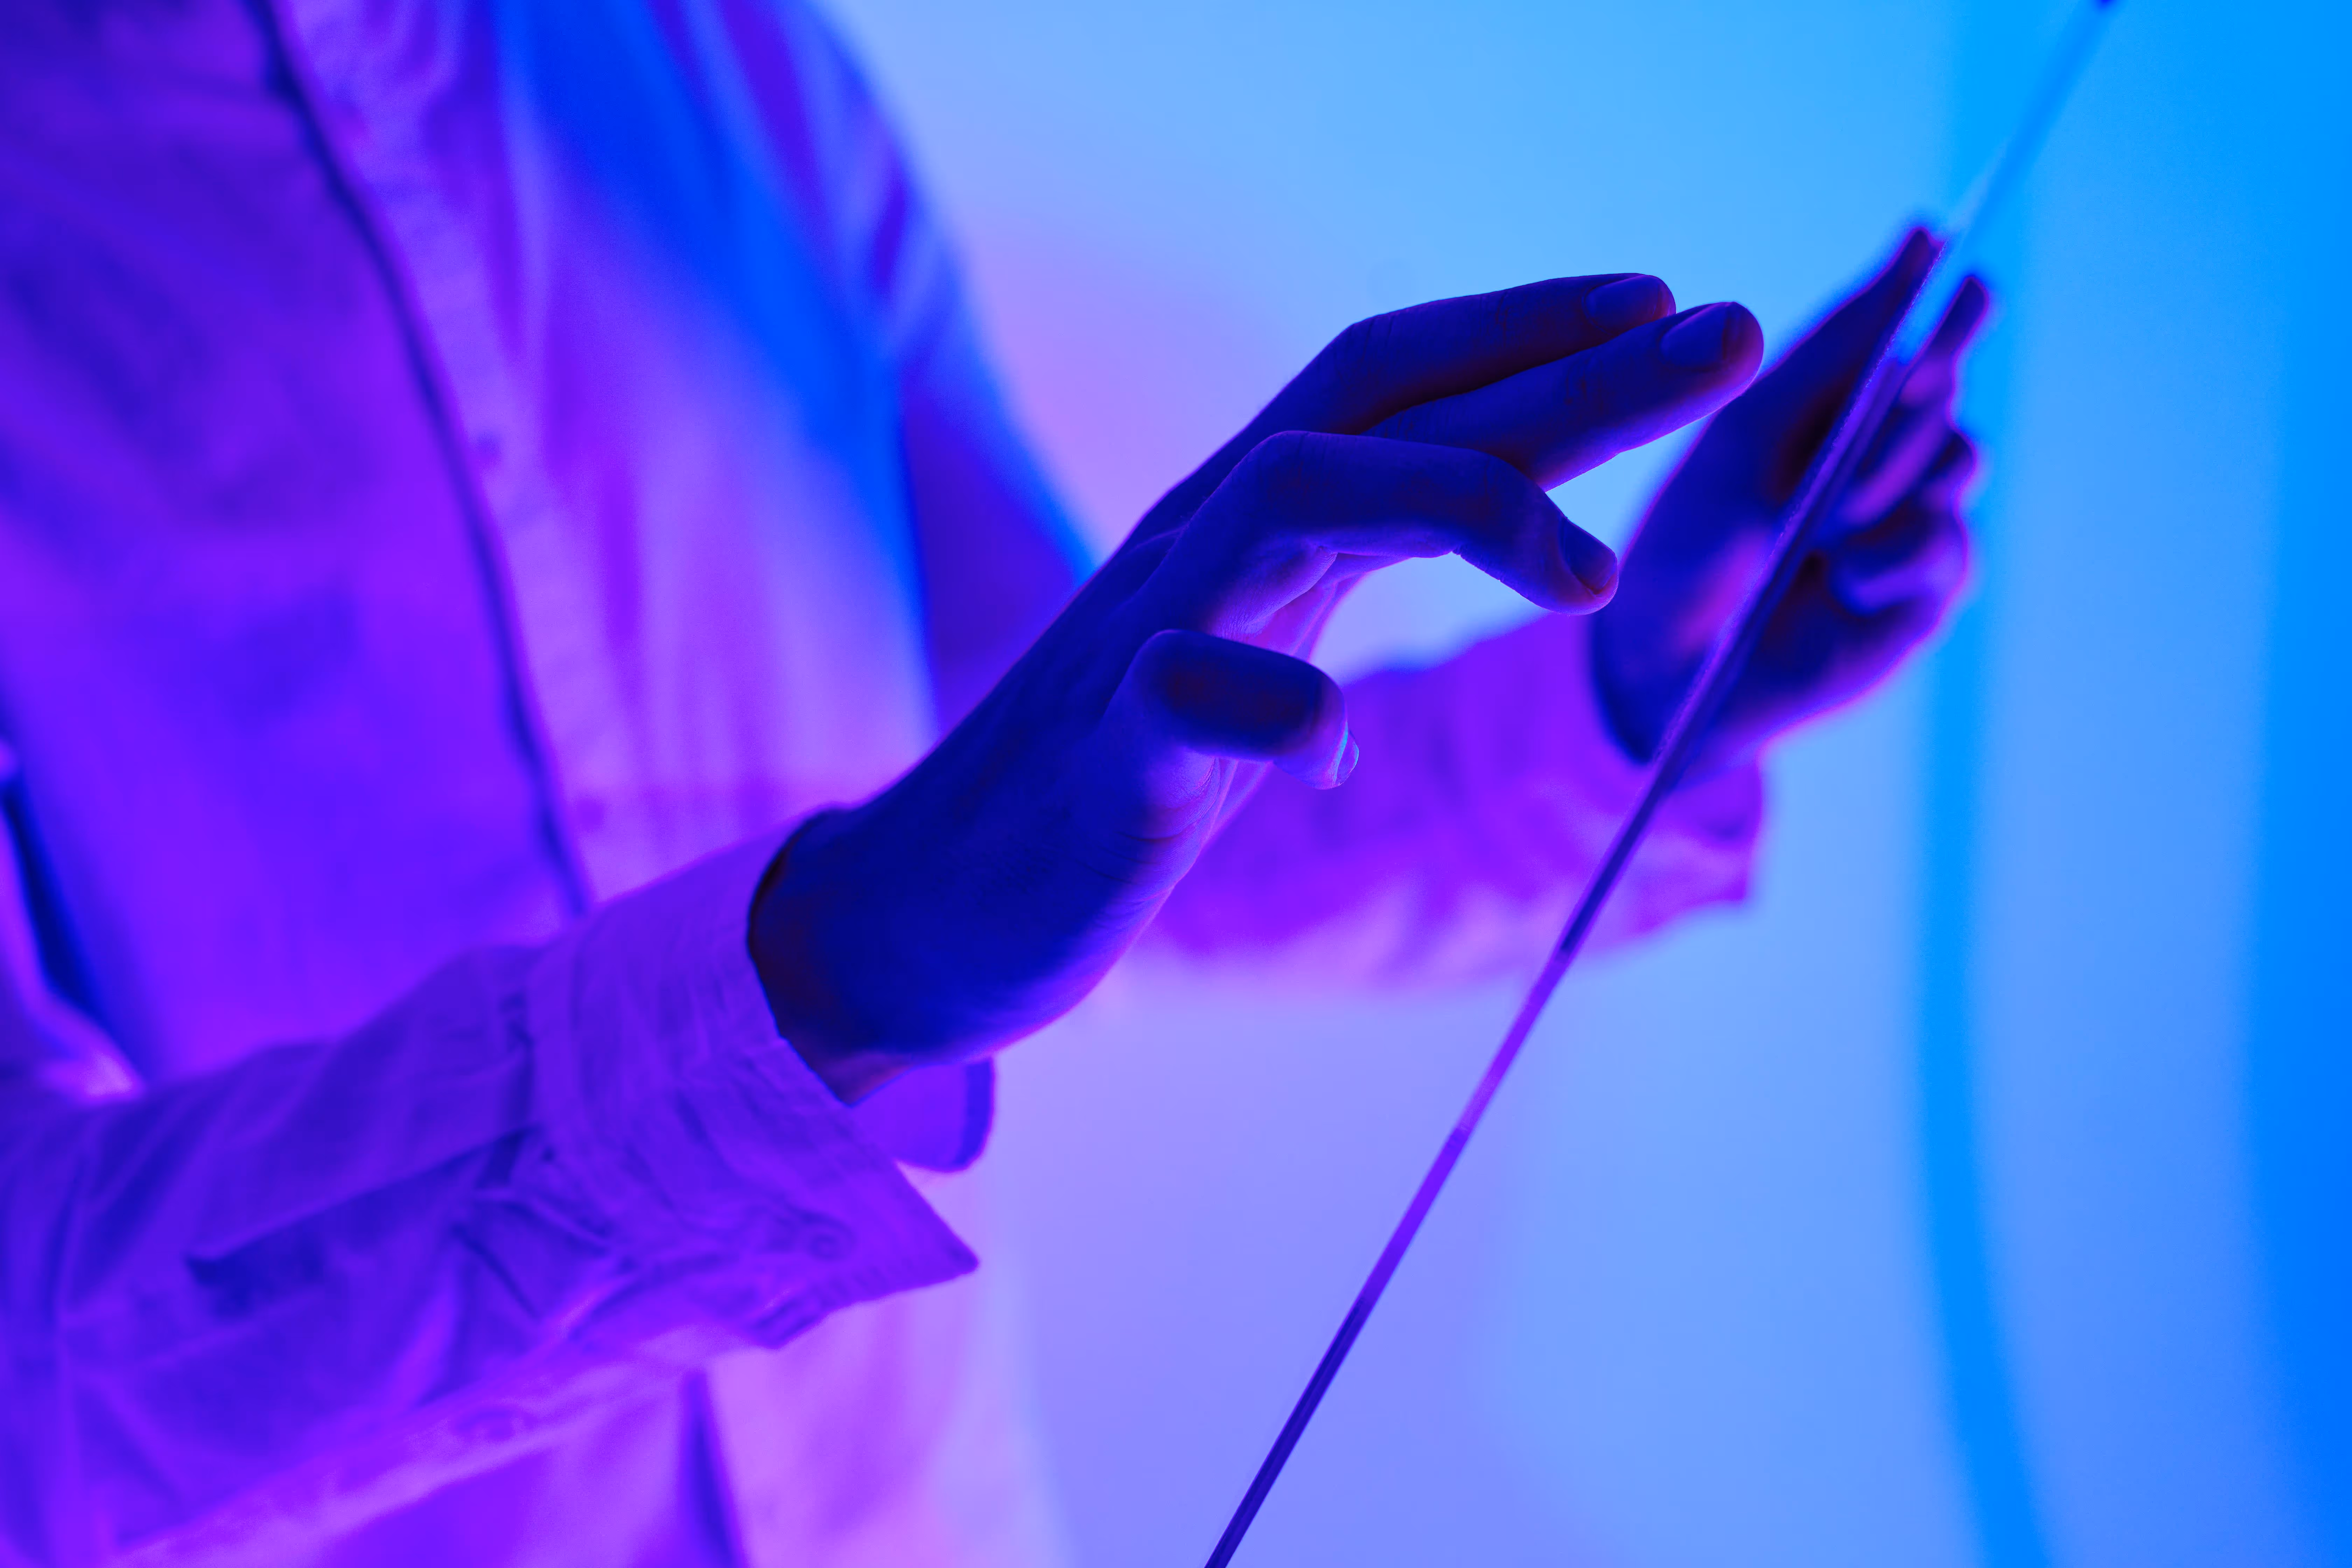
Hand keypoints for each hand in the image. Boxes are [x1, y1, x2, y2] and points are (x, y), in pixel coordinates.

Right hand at [755, 277, 1762, 1097]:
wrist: (935, 905)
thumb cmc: (1116, 781)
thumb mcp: (1255, 648)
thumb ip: (1343, 567)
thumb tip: (1504, 516)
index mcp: (1242, 528)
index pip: (1389, 380)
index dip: (1529, 330)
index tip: (1666, 302)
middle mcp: (1198, 548)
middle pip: (1385, 412)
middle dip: (1567, 373)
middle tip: (1725, 338)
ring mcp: (1143, 640)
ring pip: (1294, 495)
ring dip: (1460, 507)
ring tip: (1589, 577)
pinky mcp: (1103, 754)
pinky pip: (1188, 692)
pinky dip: (1280, 709)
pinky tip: (1339, 752)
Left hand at [1591, 228, 1989, 774]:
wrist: (1665, 668)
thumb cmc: (1691, 545)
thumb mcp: (1749, 438)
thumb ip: (1833, 354)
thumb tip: (1920, 240)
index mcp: (1829, 406)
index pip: (1898, 330)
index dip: (1929, 294)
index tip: (1941, 261)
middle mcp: (1880, 452)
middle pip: (1939, 383)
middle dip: (1922, 371)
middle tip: (1909, 368)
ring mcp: (1907, 520)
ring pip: (1956, 457)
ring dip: (1893, 469)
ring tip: (1831, 510)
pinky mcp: (1922, 592)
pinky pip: (1943, 544)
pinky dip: (1891, 553)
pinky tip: (1843, 576)